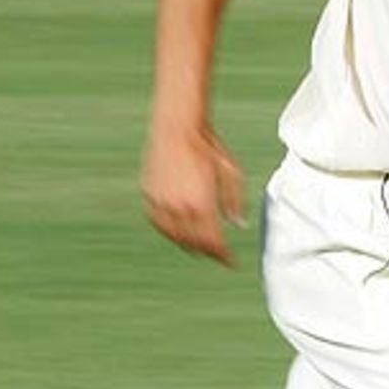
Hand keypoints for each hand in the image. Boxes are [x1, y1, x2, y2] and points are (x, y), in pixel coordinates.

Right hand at [141, 127, 244, 264]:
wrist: (177, 126)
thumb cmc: (207, 146)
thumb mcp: (230, 172)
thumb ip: (235, 201)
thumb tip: (239, 225)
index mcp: (202, 204)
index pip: (213, 243)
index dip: (223, 256)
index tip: (230, 262)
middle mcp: (180, 207)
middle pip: (195, 244)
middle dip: (208, 253)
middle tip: (217, 255)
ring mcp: (162, 203)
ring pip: (175, 237)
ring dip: (189, 245)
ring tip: (200, 247)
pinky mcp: (149, 196)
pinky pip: (159, 224)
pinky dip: (170, 232)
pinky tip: (178, 232)